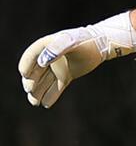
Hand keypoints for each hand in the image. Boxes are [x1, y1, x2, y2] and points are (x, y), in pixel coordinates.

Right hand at [19, 14, 135, 107]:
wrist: (101, 45)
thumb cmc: (84, 41)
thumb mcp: (70, 42)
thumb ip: (56, 49)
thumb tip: (41, 63)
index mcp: (45, 47)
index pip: (30, 57)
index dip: (26, 66)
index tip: (25, 74)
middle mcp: (48, 59)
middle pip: (34, 73)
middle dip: (30, 82)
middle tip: (30, 90)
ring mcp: (57, 69)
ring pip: (43, 83)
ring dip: (37, 93)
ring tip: (35, 103)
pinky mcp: (66, 77)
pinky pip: (55, 88)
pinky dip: (51, 96)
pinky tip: (46, 104)